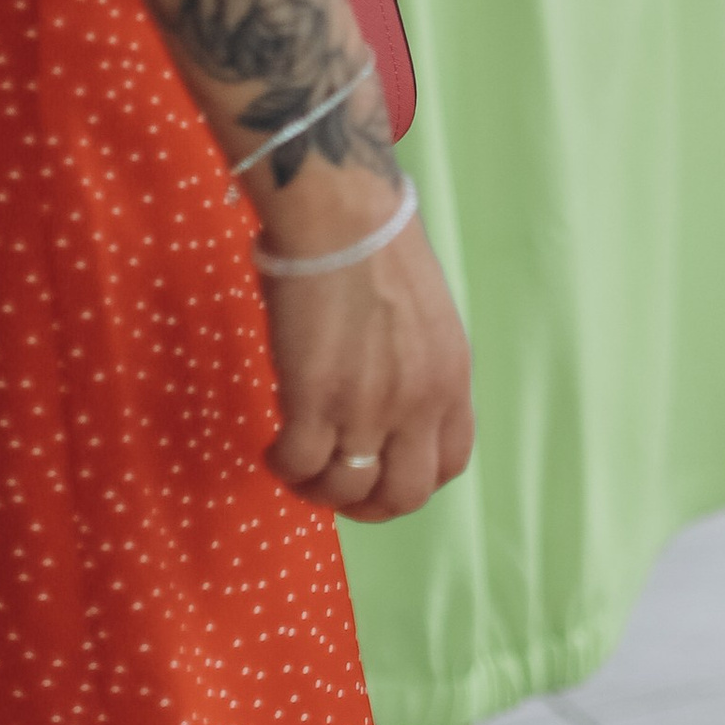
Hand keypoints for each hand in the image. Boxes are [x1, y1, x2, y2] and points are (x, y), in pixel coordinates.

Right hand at [259, 205, 474, 522]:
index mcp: (452, 380)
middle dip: (368, 505)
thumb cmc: (378, 251)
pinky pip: (299, 465)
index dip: (412, 482)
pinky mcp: (316, 400)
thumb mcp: (425, 320)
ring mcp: (369, 407)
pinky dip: (283, 467)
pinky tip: (273, 447)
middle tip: (334, 488)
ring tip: (296, 465)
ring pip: (345, 490)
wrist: (344, 219)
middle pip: (403, 495)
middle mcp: (419, 404)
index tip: (380, 475)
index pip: (449, 465)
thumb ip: (415, 369)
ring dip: (316, 488)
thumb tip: (385, 402)